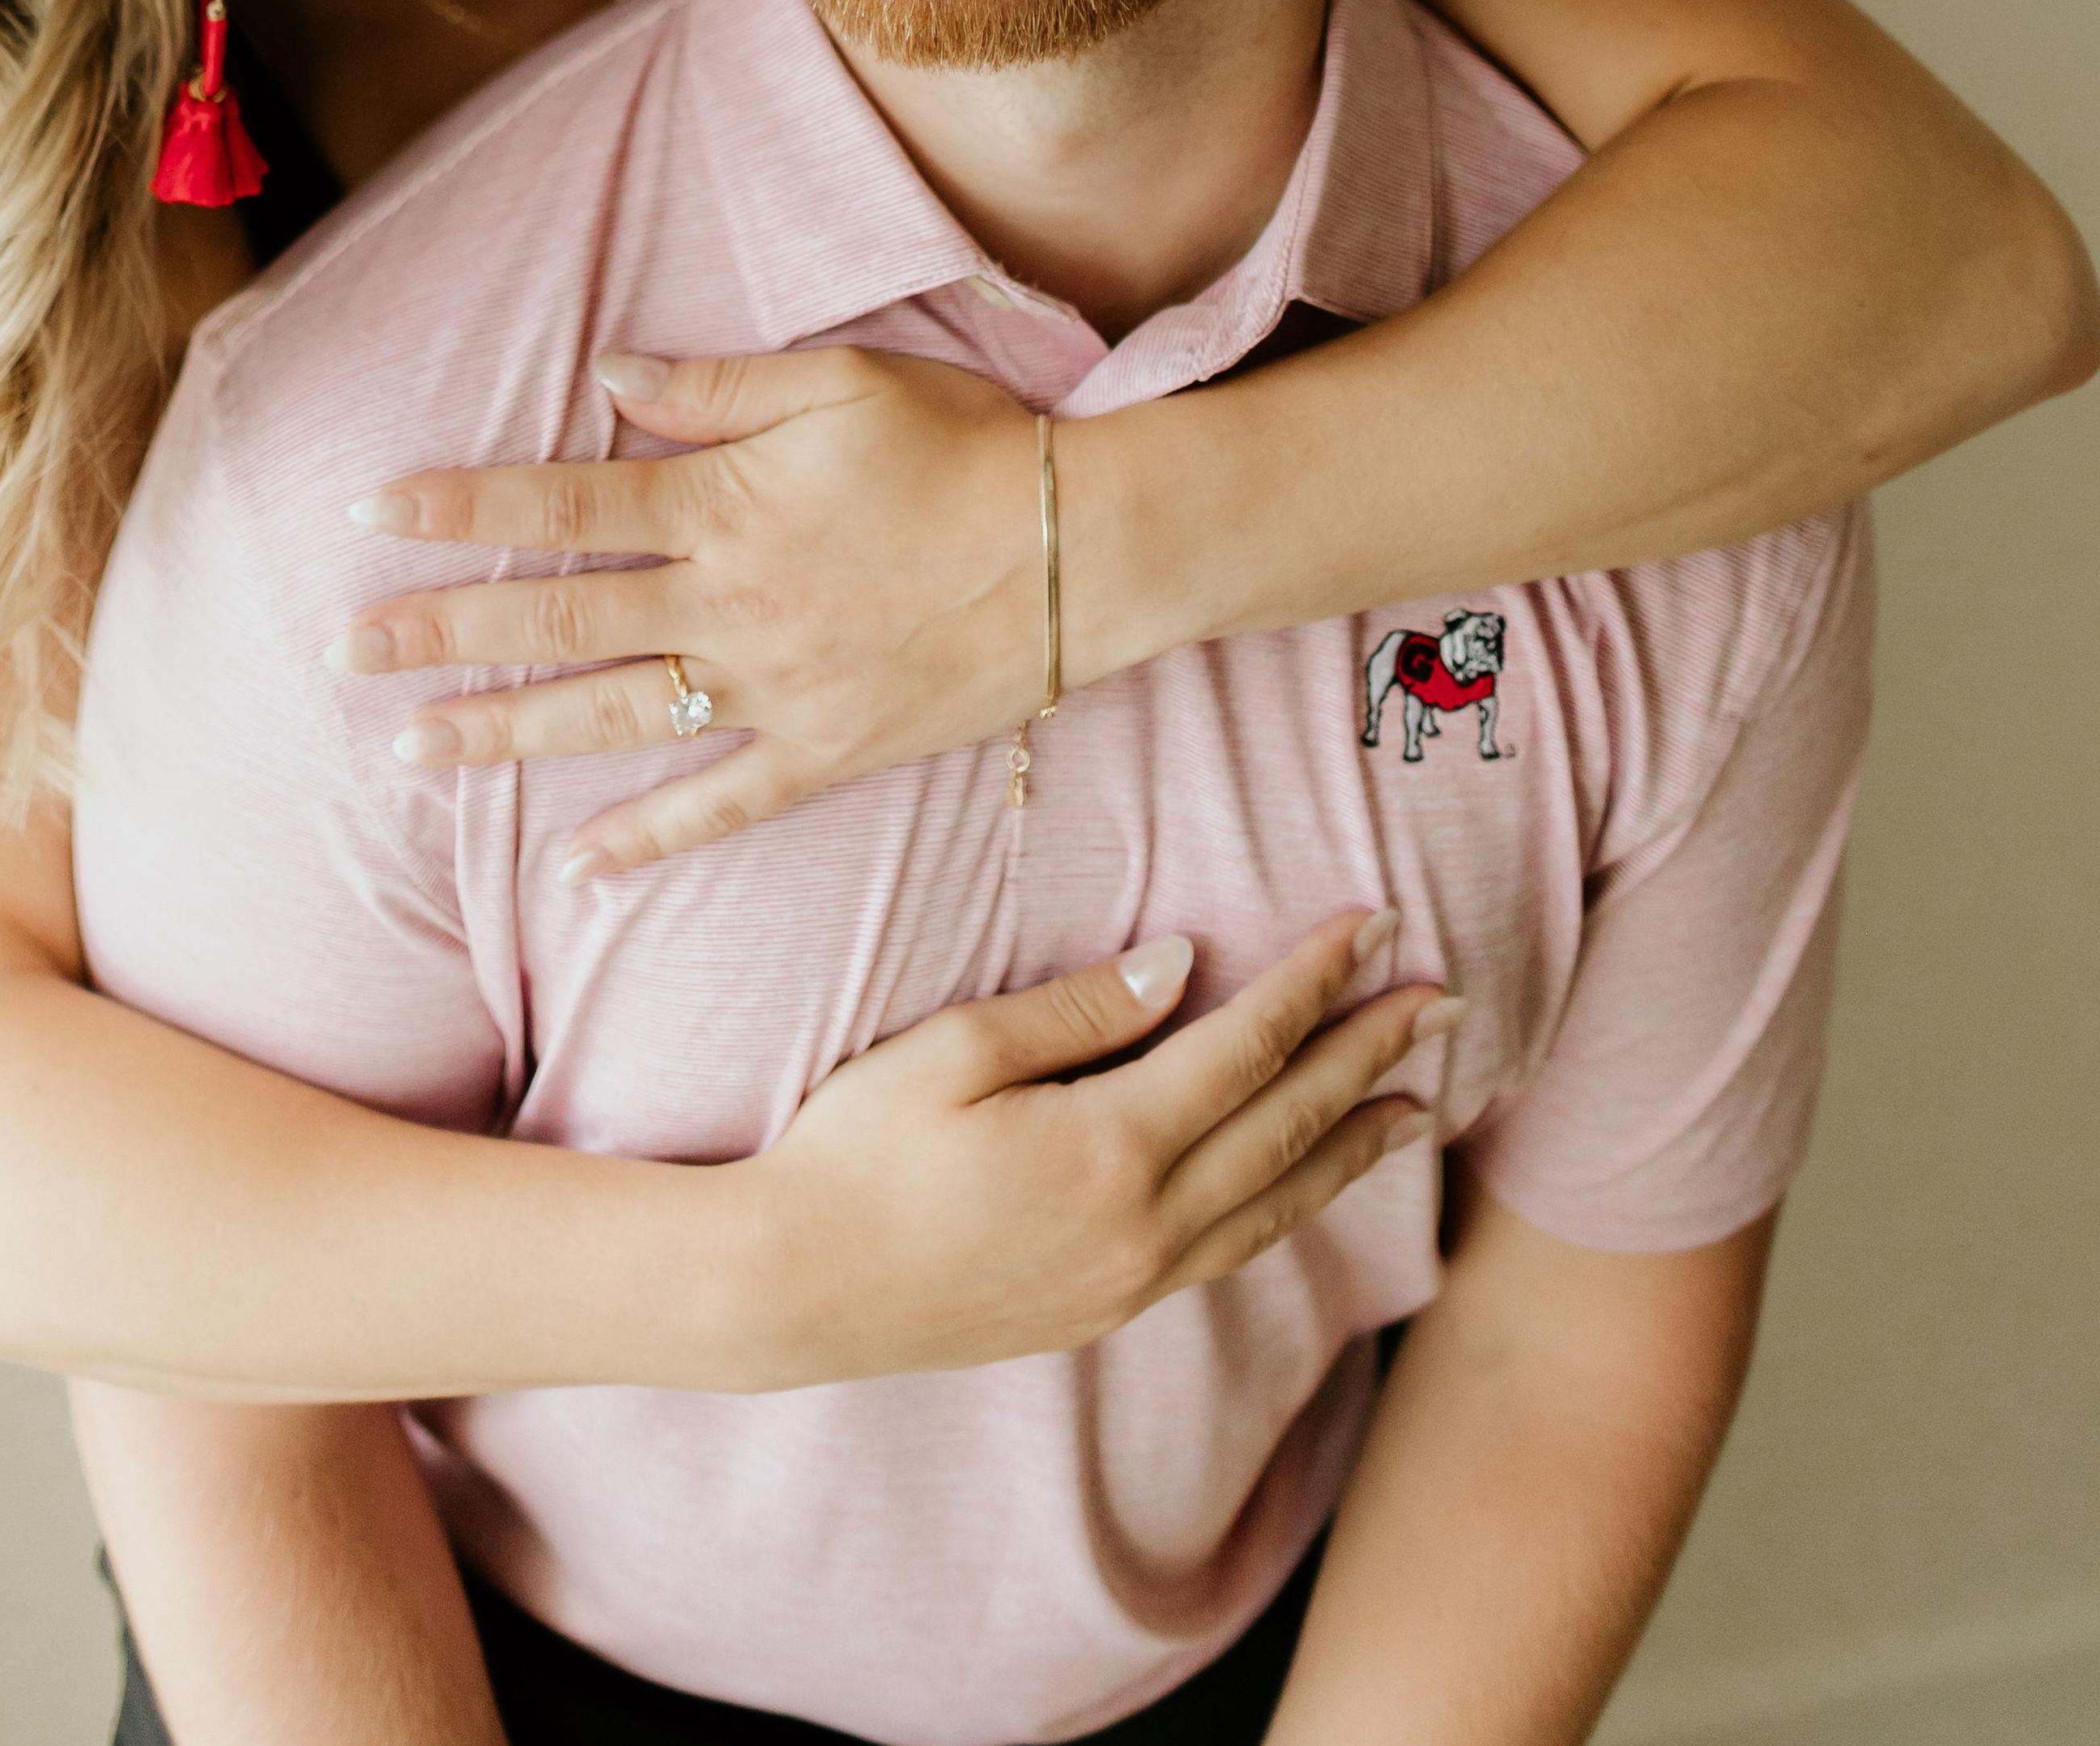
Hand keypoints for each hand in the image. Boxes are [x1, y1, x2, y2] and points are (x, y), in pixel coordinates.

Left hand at [333, 347, 1061, 876]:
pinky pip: (722, 805)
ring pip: (613, 716)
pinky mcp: (827, 752)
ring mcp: (775, 689)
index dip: (459, 510)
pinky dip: (649, 841)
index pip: (559, 507)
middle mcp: (731, 603)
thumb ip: (715, 387)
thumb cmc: (964, 447)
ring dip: (506, 734)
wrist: (1085, 550)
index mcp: (725, 505)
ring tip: (411, 750)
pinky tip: (574, 870)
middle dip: (442, 633)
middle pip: (558, 618)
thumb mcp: (840, 381)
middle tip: (344, 651)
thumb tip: (605, 379)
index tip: (370, 515)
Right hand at [721, 910, 1455, 1387]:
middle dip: (1369, 1057)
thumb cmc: (856, 1151)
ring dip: (1351, 1148)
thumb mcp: (953, 1052)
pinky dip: (1285, 1208)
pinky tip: (1302, 1184)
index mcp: (1108, 1148)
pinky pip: (1227, 1253)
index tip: (1371, 925)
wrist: (794, 1287)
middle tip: (1441, 1001)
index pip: (1244, 1048)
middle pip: (1285, 1128)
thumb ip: (1079, 1012)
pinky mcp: (1103, 1310)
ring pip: (1273, 1206)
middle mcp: (1141, 1226)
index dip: (1313, 983)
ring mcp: (1127, 1279)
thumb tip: (1184, 964)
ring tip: (1416, 1107)